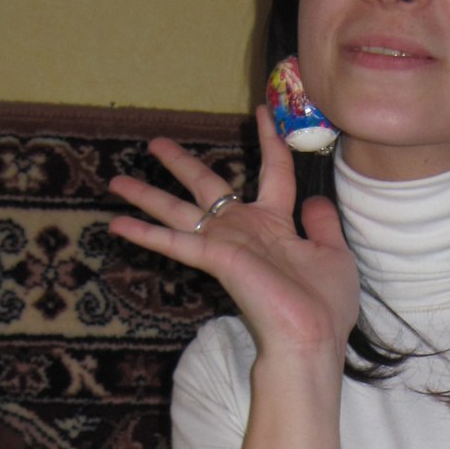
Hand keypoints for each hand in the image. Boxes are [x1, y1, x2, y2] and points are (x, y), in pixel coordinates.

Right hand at [108, 106, 361, 358]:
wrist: (312, 337)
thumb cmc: (325, 305)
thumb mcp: (333, 254)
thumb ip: (321, 224)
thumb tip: (316, 199)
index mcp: (276, 225)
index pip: (273, 172)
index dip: (269, 140)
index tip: (263, 111)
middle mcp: (245, 230)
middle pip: (207, 185)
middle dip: (181, 164)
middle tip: (156, 142)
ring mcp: (226, 244)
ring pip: (178, 211)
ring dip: (147, 195)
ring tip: (116, 180)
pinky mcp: (215, 258)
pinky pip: (174, 242)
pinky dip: (144, 233)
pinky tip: (117, 223)